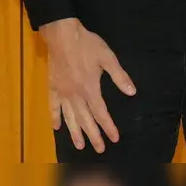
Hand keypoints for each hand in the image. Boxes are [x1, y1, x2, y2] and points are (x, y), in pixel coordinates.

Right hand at [41, 18, 135, 153]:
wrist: (63, 36)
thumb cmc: (88, 45)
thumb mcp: (108, 58)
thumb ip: (119, 76)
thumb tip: (132, 92)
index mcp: (90, 89)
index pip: (101, 113)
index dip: (108, 127)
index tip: (114, 139)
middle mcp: (76, 95)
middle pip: (85, 120)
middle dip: (93, 135)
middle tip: (99, 150)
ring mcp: (62, 92)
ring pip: (69, 117)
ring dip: (75, 132)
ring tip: (79, 146)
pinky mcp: (53, 87)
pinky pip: (53, 106)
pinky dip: (55, 117)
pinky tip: (57, 128)